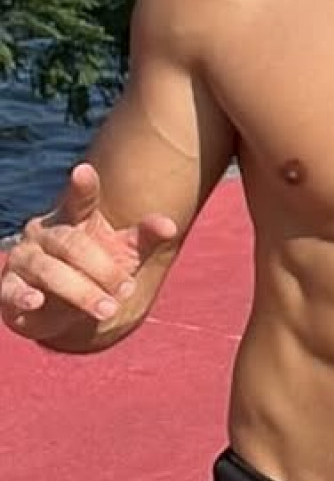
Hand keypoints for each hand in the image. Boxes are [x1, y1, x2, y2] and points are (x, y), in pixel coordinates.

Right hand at [0, 162, 177, 340]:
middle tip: (128, 291)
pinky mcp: (8, 286)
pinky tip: (35, 301)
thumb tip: (170, 225)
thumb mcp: (123, 253)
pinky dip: (23, 296)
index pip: (78, 201)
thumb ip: (144, 237)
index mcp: (73, 219)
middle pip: (72, 244)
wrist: (60, 306)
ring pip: (48, 269)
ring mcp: (24, 258)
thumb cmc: (94, 269)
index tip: (84, 170)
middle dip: (102, 269)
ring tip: (109, 310)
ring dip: (80, 291)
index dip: (82, 187)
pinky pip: (12, 289)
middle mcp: (44, 234)